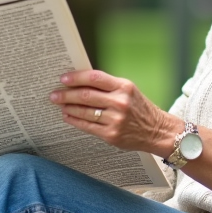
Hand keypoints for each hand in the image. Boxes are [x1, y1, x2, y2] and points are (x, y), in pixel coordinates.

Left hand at [49, 70, 181, 154]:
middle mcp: (120, 102)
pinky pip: (87, 126)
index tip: (63, 78)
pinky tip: (68, 117)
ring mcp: (115, 120)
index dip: (76, 77)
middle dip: (66, 94)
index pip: (94, 78)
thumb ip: (107, 86)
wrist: (157, 131)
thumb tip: (79, 82)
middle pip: (85, 95)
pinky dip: (74, 120)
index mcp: (124, 87)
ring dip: (68, 108)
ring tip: (59, 105)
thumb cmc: (140, 108)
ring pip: (84, 112)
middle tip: (54, 94)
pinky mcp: (111, 135)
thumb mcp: (128, 90)